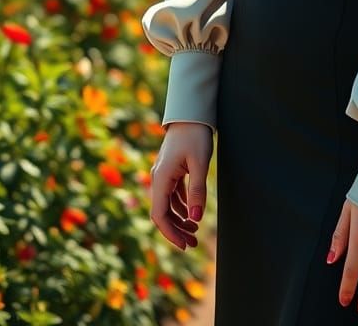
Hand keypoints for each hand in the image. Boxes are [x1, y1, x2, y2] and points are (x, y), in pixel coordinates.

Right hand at [148, 122, 212, 249]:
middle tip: (193, 243)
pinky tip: (192, 213)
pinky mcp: (171, 170)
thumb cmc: (195, 135)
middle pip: (163, 213)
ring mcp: (164, 174)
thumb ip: (197, 191)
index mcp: (161, 178)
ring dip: (179, 219)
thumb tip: (196, 218)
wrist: (191, 113)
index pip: (160, 215)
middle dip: (176, 230)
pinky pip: (173, 194)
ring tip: (195, 231)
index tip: (185, 245)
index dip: (170, 233)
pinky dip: (182, 206)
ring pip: (168, 204)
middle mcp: (159, 178)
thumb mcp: (199, 163)